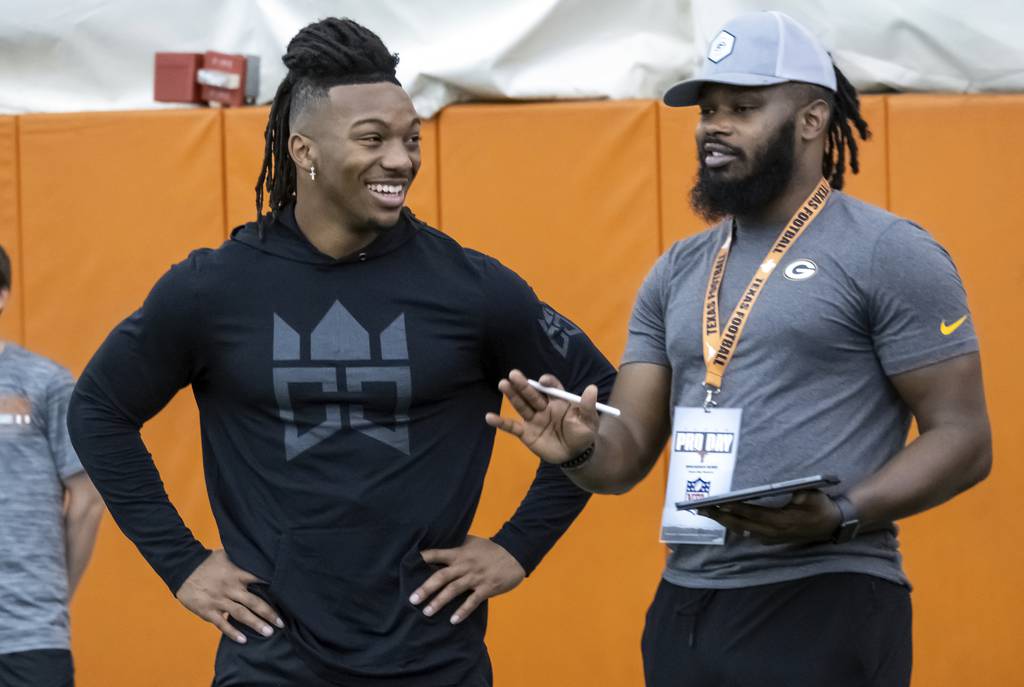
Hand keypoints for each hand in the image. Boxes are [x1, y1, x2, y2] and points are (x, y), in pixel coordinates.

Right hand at [175, 549, 283, 643]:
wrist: (182, 567)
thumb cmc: (207, 561)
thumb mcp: (227, 555)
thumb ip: (242, 559)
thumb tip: (260, 554)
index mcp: (236, 573)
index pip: (259, 579)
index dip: (273, 586)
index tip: (287, 594)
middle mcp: (230, 587)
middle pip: (253, 601)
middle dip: (268, 612)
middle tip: (281, 623)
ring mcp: (218, 600)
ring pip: (240, 614)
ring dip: (255, 624)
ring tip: (269, 632)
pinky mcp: (207, 610)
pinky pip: (221, 623)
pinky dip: (232, 633)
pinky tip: (244, 640)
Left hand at [409, 536, 525, 624]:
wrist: (514, 553)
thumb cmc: (490, 549)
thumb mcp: (471, 542)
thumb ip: (455, 547)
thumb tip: (435, 550)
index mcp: (459, 552)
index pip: (436, 554)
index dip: (421, 558)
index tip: (406, 565)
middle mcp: (465, 564)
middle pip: (441, 576)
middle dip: (425, 588)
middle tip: (412, 599)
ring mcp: (476, 577)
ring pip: (454, 590)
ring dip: (439, 602)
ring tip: (426, 612)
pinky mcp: (486, 588)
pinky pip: (472, 601)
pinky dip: (462, 611)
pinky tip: (453, 620)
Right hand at [484, 369, 597, 464]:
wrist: (576, 455)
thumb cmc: (583, 434)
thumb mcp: (589, 420)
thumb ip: (587, 406)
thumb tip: (592, 388)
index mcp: (558, 400)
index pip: (551, 387)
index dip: (547, 383)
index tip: (544, 381)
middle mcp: (544, 406)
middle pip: (532, 393)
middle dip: (523, 384)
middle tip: (513, 374)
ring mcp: (533, 419)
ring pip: (521, 405)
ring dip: (512, 395)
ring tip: (503, 384)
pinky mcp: (526, 433)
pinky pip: (512, 427)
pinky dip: (500, 423)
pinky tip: (489, 417)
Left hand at [698, 490, 841, 543]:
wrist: (832, 524)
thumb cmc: (821, 506)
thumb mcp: (812, 495)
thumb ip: (798, 493)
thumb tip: (786, 489)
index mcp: (782, 520)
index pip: (753, 514)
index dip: (736, 508)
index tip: (719, 503)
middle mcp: (773, 532)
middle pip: (742, 524)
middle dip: (721, 516)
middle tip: (701, 509)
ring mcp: (772, 537)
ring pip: (743, 530)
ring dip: (724, 521)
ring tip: (707, 513)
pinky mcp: (772, 538)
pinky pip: (749, 533)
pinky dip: (735, 526)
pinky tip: (723, 520)